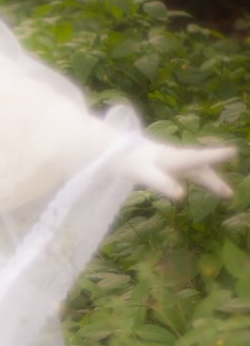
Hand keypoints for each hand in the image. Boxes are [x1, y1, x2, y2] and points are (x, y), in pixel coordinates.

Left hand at [121, 138, 237, 200]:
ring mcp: (170, 161)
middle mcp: (175, 158)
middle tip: (229, 194)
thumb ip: (162, 183)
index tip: (233, 151)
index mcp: (173, 158)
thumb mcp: (144, 173)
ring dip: (209, 180)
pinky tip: (201, 180)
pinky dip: (199, 176)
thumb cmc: (129, 161)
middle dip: (215, 180)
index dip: (216, 155)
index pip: (198, 158)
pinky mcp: (164, 165)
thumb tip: (182, 195)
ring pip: (195, 170)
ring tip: (224, 193)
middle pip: (199, 169)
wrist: (111, 150)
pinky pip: (187, 171)